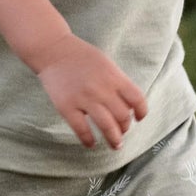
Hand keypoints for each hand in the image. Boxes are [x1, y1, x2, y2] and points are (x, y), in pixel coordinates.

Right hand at [29, 33, 148, 149]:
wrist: (53, 51)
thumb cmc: (81, 57)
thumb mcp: (106, 64)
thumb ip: (118, 83)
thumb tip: (129, 106)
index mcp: (114, 77)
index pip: (137, 99)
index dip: (142, 112)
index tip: (139, 118)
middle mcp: (102, 89)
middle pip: (123, 117)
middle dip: (125, 128)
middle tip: (122, 133)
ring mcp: (84, 99)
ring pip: (106, 126)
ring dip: (113, 139)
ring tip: (115, 144)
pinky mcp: (67, 107)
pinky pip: (82, 130)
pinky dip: (88, 140)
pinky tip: (91, 144)